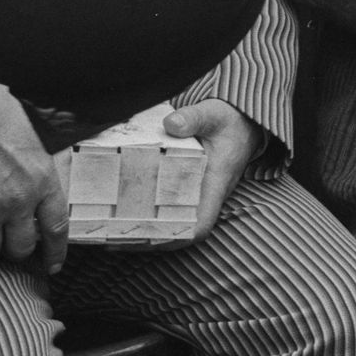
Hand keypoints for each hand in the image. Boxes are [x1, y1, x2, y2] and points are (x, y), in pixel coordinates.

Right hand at [0, 81, 68, 272]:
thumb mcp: (29, 135)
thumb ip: (34, 161)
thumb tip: (32, 171)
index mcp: (42, 178)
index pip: (57, 227)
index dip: (55, 251)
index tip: (52, 263)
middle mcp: (19, 200)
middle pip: (21, 247)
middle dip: (15, 249)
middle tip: (7, 242)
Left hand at [118, 99, 258, 250]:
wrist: (241, 121)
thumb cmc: (230, 120)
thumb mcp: (213, 114)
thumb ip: (194, 118)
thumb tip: (171, 124)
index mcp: (215, 184)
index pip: (201, 224)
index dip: (176, 238)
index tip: (148, 241)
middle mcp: (206, 195)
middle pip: (179, 230)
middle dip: (149, 238)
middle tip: (116, 236)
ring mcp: (197, 193)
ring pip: (173, 221)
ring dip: (146, 228)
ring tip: (113, 229)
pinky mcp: (188, 187)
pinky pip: (170, 207)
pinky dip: (149, 212)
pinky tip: (125, 208)